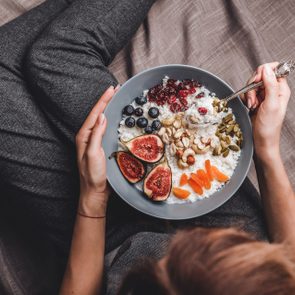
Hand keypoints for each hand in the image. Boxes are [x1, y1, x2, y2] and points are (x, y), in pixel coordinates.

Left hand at [76, 85, 116, 214]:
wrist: (95, 191)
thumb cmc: (92, 175)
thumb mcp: (93, 153)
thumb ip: (96, 135)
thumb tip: (102, 117)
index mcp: (84, 136)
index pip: (95, 114)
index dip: (103, 101)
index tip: (111, 89)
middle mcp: (88, 136)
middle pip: (98, 114)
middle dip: (106, 100)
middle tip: (115, 88)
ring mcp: (94, 141)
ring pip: (102, 119)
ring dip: (108, 107)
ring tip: (115, 97)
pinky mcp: (101, 145)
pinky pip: (105, 128)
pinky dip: (111, 118)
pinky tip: (115, 116)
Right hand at [243, 62, 290, 160]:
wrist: (262, 141)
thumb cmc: (269, 126)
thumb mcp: (271, 104)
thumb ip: (270, 85)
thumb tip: (267, 68)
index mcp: (281, 89)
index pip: (274, 69)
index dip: (264, 72)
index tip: (257, 81)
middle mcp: (273, 90)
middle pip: (260, 75)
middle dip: (253, 86)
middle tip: (254, 99)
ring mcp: (263, 96)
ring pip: (252, 84)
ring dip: (248, 94)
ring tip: (252, 105)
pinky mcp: (255, 101)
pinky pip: (247, 93)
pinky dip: (245, 99)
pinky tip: (249, 107)